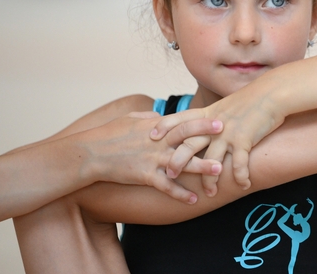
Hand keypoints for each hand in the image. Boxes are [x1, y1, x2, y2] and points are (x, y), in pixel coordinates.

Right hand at [90, 112, 222, 203]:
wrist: (90, 152)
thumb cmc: (109, 133)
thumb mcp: (130, 119)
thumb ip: (149, 117)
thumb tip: (161, 117)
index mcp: (155, 127)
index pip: (182, 121)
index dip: (201, 120)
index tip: (219, 118)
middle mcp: (157, 141)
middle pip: (186, 135)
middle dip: (206, 134)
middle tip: (226, 132)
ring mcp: (152, 158)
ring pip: (182, 162)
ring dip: (202, 166)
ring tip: (220, 169)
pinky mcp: (145, 175)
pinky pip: (166, 186)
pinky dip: (180, 194)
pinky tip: (194, 200)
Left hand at [151, 91, 283, 195]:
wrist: (271, 94)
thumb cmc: (250, 100)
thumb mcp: (226, 105)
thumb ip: (213, 116)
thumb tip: (203, 124)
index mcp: (208, 113)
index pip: (180, 119)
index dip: (164, 126)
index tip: (151, 136)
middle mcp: (214, 124)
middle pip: (188, 144)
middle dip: (177, 161)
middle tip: (169, 176)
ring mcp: (228, 133)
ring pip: (211, 161)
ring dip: (209, 180)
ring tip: (209, 193)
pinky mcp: (244, 140)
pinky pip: (239, 164)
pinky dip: (241, 177)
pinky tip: (243, 185)